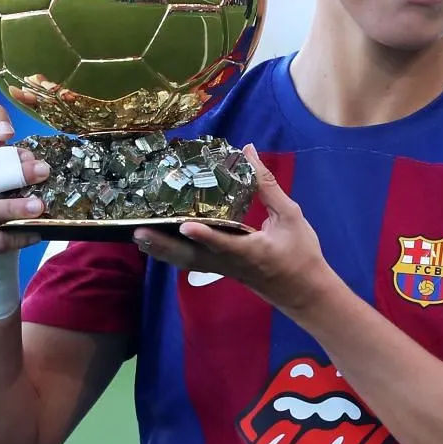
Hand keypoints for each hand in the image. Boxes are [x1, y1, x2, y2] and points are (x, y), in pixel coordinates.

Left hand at [132, 146, 341, 316]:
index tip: (185, 226)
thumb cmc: (301, 254)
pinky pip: (192, 262)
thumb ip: (267, 186)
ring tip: (138, 236)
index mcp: (251, 251)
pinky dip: (172, 254)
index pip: (225, 243)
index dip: (205, 236)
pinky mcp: (221, 270)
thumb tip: (248, 151)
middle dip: (165, 246)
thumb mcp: (290, 217)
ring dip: (162, 251)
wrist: (304, 292)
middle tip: (139, 232)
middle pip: (193, 257)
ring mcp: (224, 269)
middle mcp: (231, 263)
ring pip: (187, 262)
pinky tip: (155, 244)